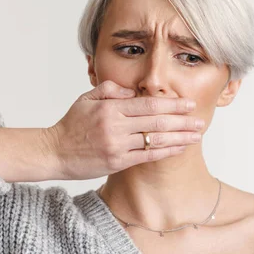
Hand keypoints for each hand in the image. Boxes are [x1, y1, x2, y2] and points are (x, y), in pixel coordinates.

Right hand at [43, 80, 203, 180]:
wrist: (53, 152)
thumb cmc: (71, 125)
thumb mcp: (86, 99)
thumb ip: (109, 90)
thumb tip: (131, 90)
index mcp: (110, 108)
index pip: (147, 104)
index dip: (171, 103)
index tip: (188, 103)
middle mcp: (115, 127)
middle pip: (156, 121)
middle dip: (182, 120)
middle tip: (200, 120)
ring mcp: (117, 146)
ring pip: (155, 140)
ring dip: (179, 137)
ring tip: (196, 135)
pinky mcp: (116, 162)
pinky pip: (146, 156)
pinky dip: (165, 151)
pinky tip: (178, 148)